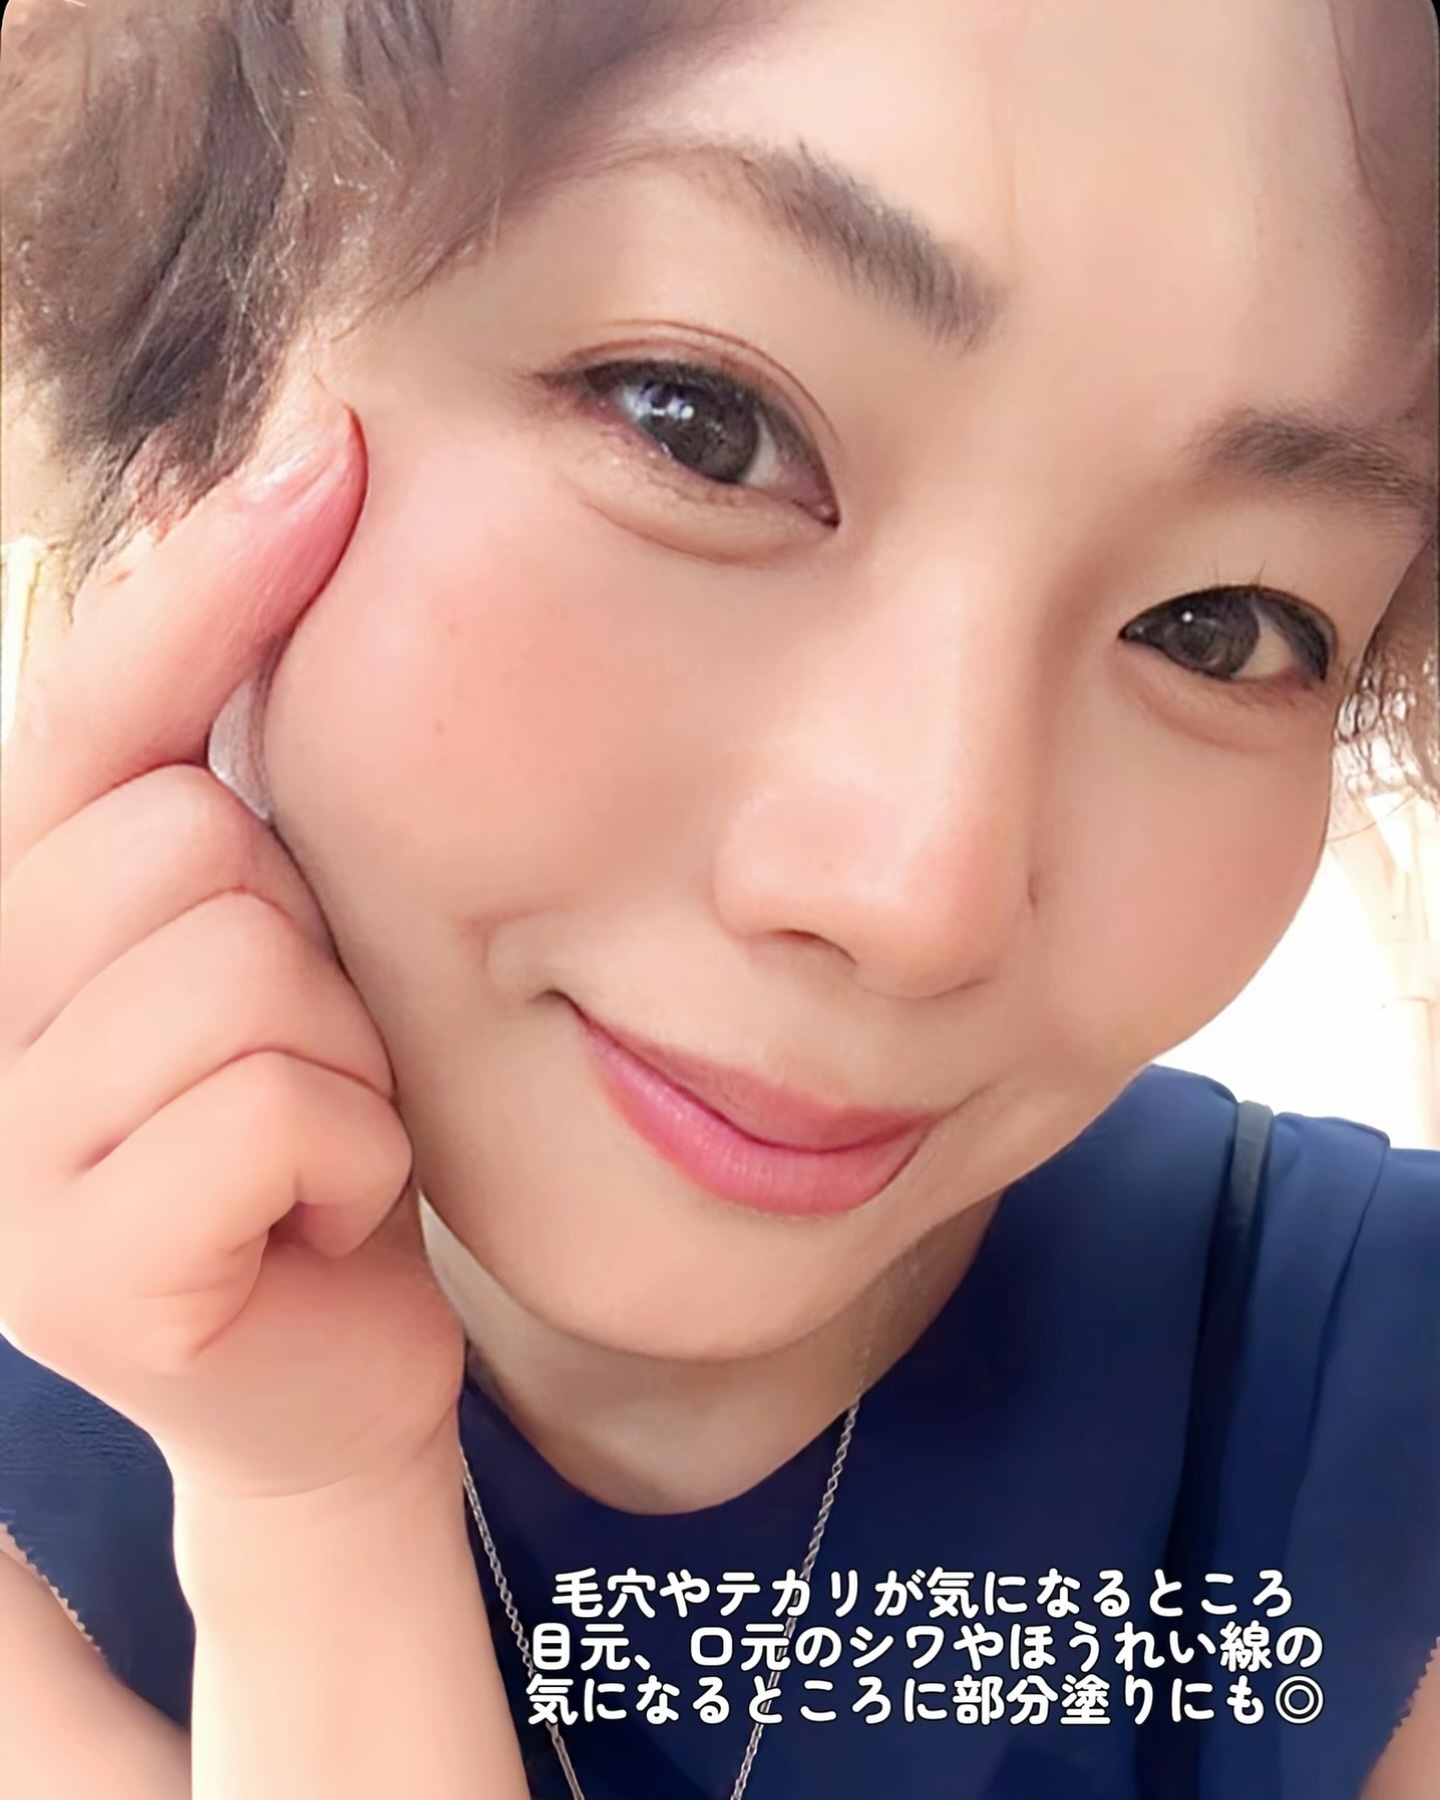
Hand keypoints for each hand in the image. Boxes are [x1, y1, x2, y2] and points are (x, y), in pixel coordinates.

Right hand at [0, 388, 466, 1502]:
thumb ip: (219, 765)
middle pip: (192, 840)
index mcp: (2, 921)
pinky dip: (354, 1155)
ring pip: (249, 971)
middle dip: (306, 941)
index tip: (337, 454)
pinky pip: (285, 1108)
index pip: (89, 712)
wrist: (330, 1365)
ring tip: (312, 1135)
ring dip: (343, 1057)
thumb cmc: (305, 1125)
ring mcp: (1, 1164)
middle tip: (302, 1053)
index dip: (208, 585)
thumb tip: (256, 487)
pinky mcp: (81, 1281)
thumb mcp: (271, 932)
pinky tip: (318, 1213)